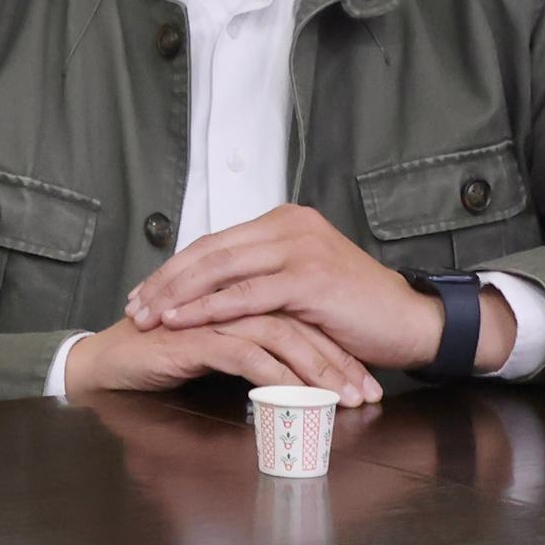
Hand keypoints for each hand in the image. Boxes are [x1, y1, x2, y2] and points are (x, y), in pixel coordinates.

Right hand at [64, 309, 383, 405]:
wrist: (110, 361)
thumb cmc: (162, 355)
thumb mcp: (222, 348)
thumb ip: (256, 344)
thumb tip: (303, 368)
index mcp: (242, 291)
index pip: (304, 314)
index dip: (338, 348)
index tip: (364, 382)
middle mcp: (232, 296)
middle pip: (301, 322)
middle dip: (339, 362)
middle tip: (365, 394)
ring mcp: (214, 314)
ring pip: (282, 336)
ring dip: (317, 371)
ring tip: (342, 401)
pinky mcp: (196, 336)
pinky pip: (247, 355)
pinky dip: (276, 377)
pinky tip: (296, 399)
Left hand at [125, 204, 454, 371]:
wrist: (411, 323)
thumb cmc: (355, 312)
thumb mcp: (300, 284)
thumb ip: (261, 279)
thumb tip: (208, 294)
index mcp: (284, 222)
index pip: (214, 242)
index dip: (174, 268)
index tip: (143, 292)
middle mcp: (289, 226)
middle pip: (209, 251)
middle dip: (165, 281)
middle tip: (133, 307)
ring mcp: (300, 249)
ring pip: (221, 269)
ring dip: (178, 296)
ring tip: (148, 317)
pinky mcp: (309, 278)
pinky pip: (247, 294)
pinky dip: (209, 309)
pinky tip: (182, 322)